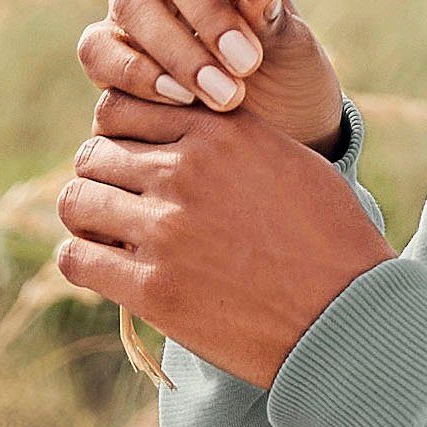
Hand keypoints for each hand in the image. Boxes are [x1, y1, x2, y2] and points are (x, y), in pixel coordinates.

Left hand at [54, 89, 395, 388]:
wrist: (349, 317)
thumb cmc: (333, 243)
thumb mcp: (293, 164)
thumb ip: (236, 139)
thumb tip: (193, 132)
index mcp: (221, 133)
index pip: (124, 108)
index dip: (120, 134)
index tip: (134, 161)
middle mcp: (187, 171)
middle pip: (96, 154)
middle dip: (103, 178)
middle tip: (121, 206)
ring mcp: (165, 230)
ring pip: (78, 201)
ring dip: (88, 218)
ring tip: (109, 237)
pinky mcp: (153, 288)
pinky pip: (76, 259)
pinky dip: (83, 260)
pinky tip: (106, 269)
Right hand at [75, 0, 348, 154]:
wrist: (270, 132)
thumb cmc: (286, 77)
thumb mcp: (294, 52)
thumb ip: (273, 19)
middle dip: (206, 11)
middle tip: (247, 62)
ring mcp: (134, 6)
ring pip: (131, 1)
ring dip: (178, 50)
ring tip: (226, 95)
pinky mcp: (107, 52)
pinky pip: (98, 49)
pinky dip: (136, 74)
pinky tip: (180, 99)